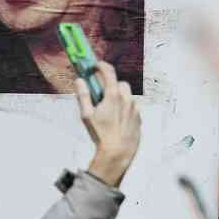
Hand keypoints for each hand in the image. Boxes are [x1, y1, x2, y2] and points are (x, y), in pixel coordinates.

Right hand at [79, 61, 141, 187]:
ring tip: (109, 110)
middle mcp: (126, 99)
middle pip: (119, 83)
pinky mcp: (139, 118)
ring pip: (127, 96)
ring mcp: (134, 108)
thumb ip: (83, 95)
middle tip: (101, 93)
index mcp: (113, 95)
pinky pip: (132, 108)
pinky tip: (117, 120)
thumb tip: (79, 81)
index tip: (95, 65)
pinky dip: (125, 109)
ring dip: (118, 98)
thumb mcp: (87, 115)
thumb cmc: (101, 134)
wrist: (118, 153)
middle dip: (110, 85)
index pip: (109, 72)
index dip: (101, 66)